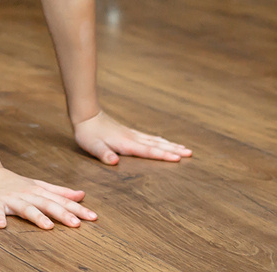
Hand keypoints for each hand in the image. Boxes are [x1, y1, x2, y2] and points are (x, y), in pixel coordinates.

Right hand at [0, 166, 96, 229]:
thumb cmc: (14, 183)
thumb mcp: (39, 186)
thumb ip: (60, 192)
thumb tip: (81, 195)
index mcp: (39, 191)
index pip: (61, 201)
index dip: (77, 209)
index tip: (93, 217)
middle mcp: (27, 194)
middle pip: (47, 204)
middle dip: (62, 213)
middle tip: (77, 224)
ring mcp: (11, 198)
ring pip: (25, 208)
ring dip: (36, 216)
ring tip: (48, 226)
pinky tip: (1, 225)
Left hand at [73, 111, 191, 165]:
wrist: (86, 115)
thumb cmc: (89, 134)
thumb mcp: (93, 146)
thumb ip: (104, 154)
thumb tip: (114, 162)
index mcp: (127, 144)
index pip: (149, 151)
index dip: (164, 155)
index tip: (178, 158)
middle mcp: (133, 138)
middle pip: (157, 145)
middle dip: (174, 150)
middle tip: (190, 153)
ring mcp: (132, 134)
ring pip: (156, 140)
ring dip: (171, 145)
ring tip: (185, 149)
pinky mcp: (130, 133)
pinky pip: (150, 137)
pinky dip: (161, 140)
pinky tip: (165, 141)